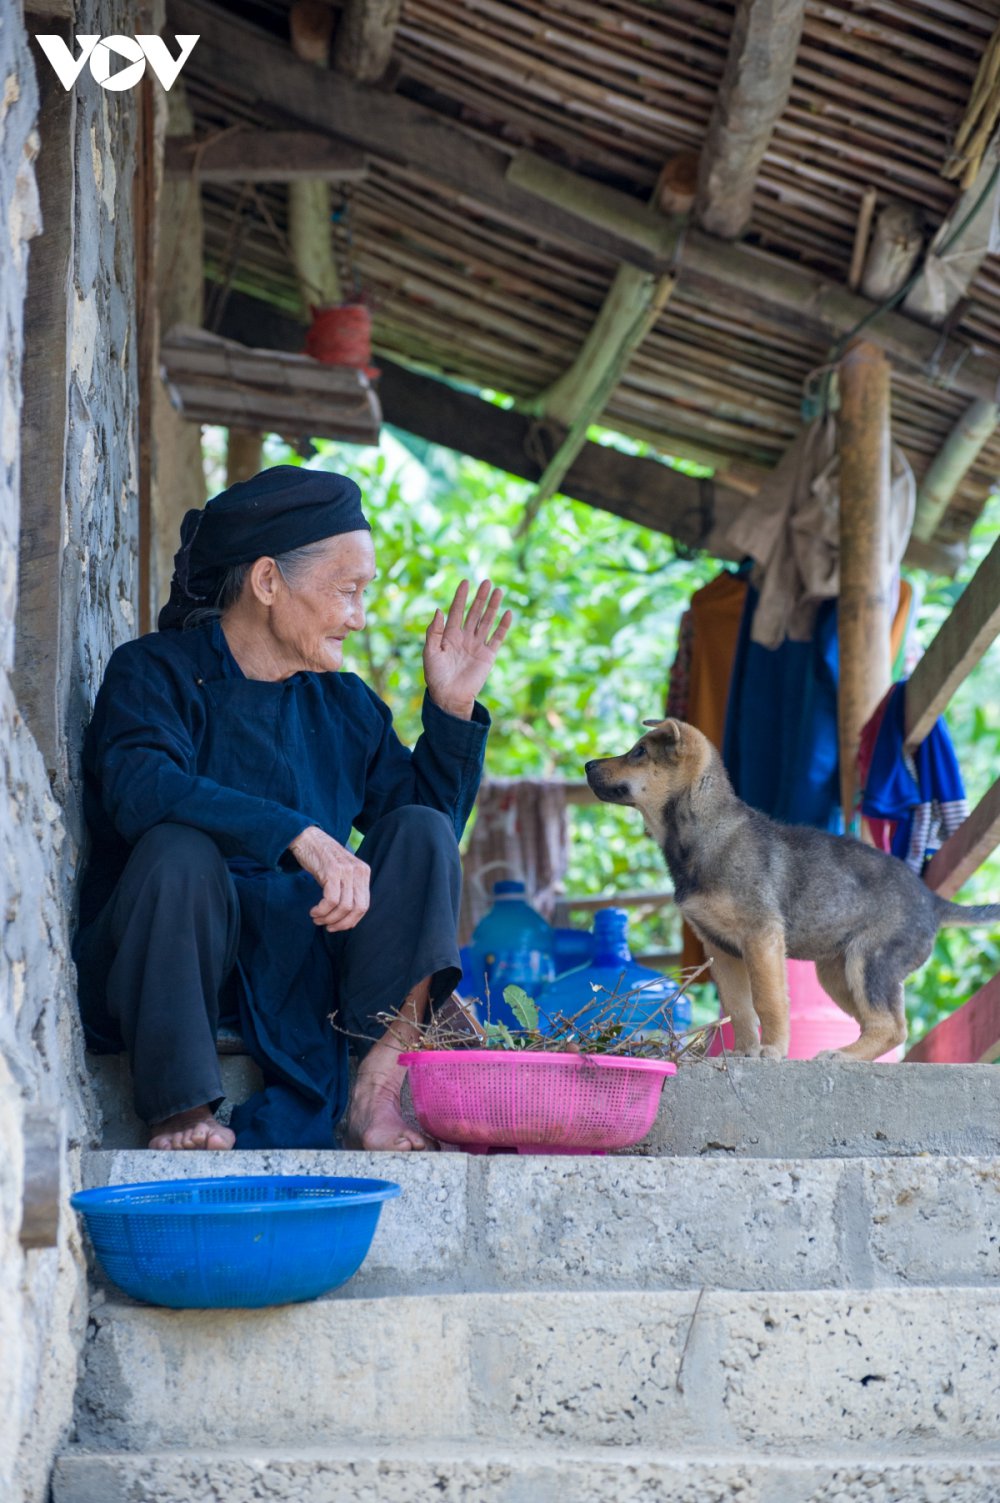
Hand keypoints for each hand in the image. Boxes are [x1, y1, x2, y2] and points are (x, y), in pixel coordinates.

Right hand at [288, 825, 370, 931]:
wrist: (308, 838)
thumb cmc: (322, 859)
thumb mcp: (341, 874)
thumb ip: (348, 890)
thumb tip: (348, 920)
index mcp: (364, 873)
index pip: (364, 906)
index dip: (351, 921)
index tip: (338, 926)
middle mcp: (359, 871)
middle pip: (357, 908)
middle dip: (342, 923)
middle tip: (328, 927)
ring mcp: (347, 870)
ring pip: (344, 906)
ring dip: (329, 918)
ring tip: (317, 919)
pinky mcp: (332, 870)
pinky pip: (331, 900)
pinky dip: (322, 911)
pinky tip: (314, 912)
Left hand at [423, 579, 511, 718]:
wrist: (449, 696)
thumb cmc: (436, 676)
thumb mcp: (430, 652)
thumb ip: (434, 632)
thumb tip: (438, 610)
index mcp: (449, 635)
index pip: (456, 611)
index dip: (460, 597)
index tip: (465, 582)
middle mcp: (464, 637)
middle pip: (474, 613)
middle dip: (480, 597)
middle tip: (486, 581)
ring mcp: (477, 645)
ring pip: (486, 621)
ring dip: (492, 606)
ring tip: (498, 591)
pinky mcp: (488, 655)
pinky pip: (497, 638)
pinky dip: (503, 626)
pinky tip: (507, 613)